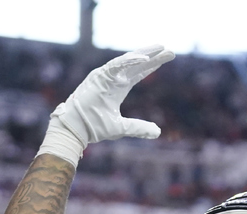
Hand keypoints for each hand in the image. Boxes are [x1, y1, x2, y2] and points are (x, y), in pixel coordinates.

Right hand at [38, 45, 174, 163]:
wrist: (76, 129)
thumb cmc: (94, 127)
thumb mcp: (122, 127)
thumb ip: (139, 128)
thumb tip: (158, 132)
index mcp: (118, 88)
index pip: (139, 73)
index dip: (152, 65)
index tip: (167, 57)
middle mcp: (113, 79)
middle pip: (137, 64)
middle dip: (153, 56)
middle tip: (170, 50)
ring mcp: (105, 76)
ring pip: (128, 60)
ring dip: (144, 53)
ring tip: (160, 47)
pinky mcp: (99, 76)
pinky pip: (116, 65)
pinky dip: (129, 61)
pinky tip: (144, 58)